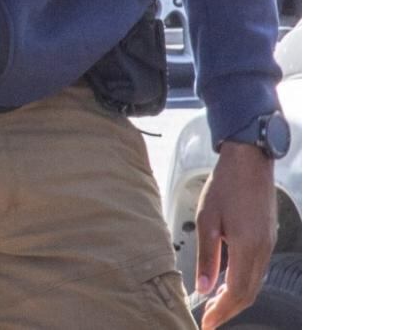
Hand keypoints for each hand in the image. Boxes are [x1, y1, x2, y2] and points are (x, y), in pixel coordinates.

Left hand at [194, 141, 277, 329]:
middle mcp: (263, 250)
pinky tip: (229, 280)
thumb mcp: (207, 218)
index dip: (222, 312)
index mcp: (248, 247)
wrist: (250, 160)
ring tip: (216, 304)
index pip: (237, 292)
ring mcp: (269, 243)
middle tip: (210, 318)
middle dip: (230, 310)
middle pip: (249, 292)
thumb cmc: (225, 185)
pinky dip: (244, 281)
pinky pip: (259, 268)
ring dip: (237, 297)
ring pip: (256, 282)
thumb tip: (204, 288)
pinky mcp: (269, 236)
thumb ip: (207, 256)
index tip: (207, 324)